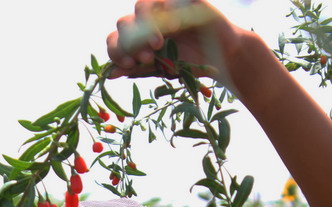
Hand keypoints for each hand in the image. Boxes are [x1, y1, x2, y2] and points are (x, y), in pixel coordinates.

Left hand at [106, 0, 247, 89]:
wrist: (222, 57)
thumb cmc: (191, 63)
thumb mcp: (163, 69)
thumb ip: (138, 68)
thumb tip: (109, 74)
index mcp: (138, 39)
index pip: (117, 40)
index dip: (118, 51)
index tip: (128, 64)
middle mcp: (147, 21)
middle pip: (124, 22)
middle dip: (131, 42)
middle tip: (146, 57)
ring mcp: (164, 8)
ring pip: (141, 6)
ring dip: (144, 25)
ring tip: (158, 43)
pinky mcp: (183, 0)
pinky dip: (166, 8)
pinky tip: (172, 25)